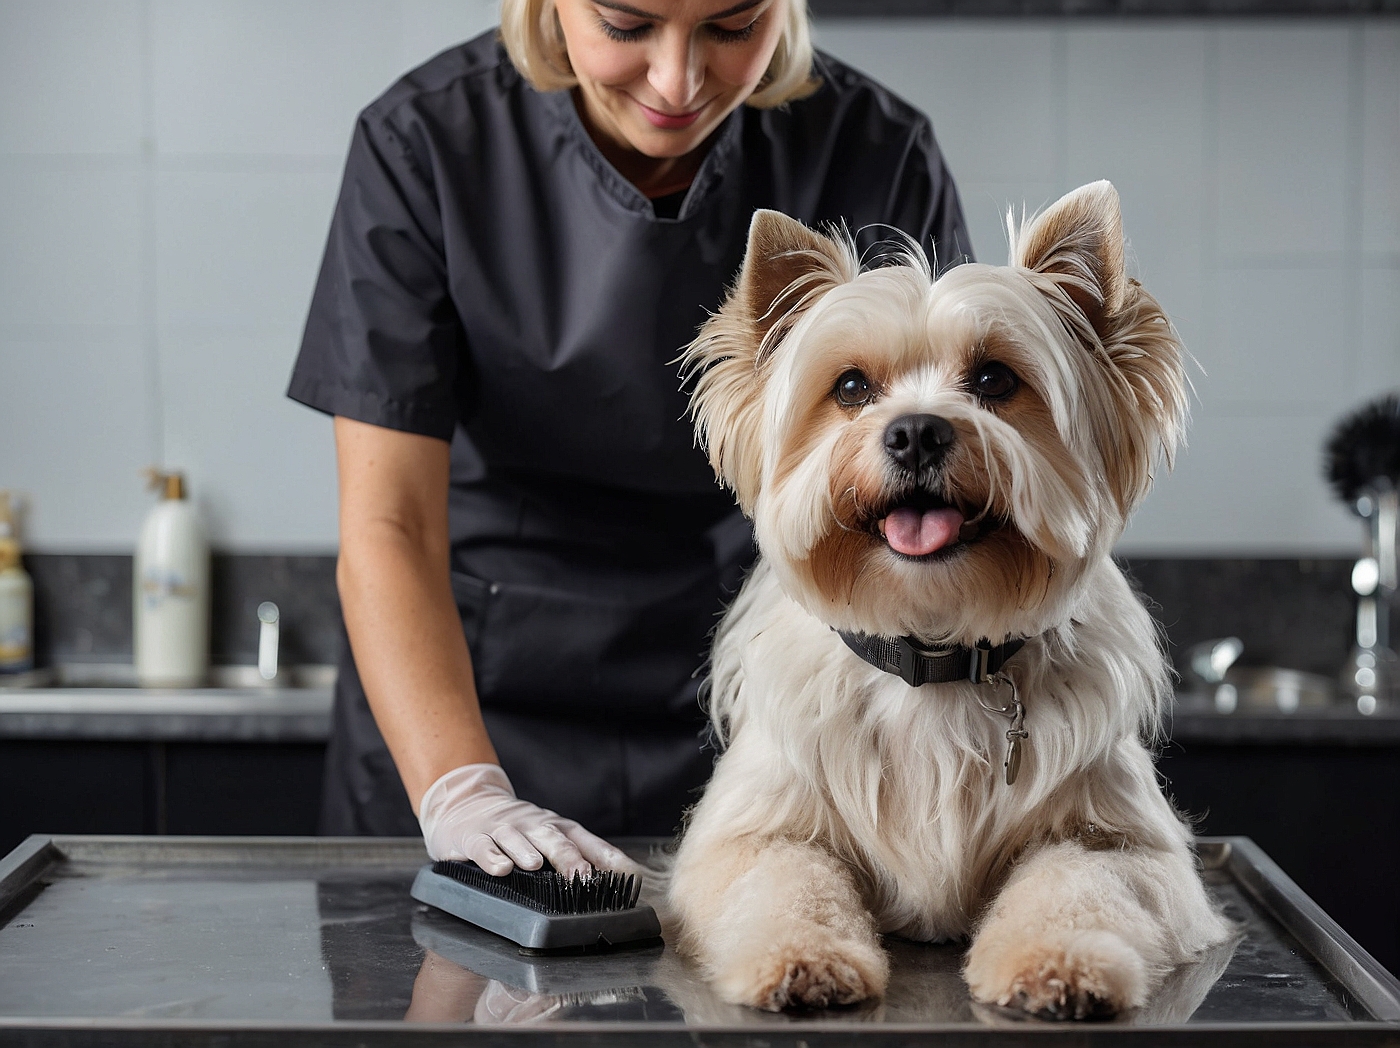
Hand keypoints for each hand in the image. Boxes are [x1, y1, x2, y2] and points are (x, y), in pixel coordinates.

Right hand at [417, 763, 633, 877]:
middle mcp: (535, 825)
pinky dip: (492, 857)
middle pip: (555, 839)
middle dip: (570, 858)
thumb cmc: (519, 828)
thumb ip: (582, 855)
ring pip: (517, 839)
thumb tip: (622, 880)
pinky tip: (500, 868)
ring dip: (527, 851)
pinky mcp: (474, 836)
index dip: (609, 860)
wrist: (468, 801)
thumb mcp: (551, 836)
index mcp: (558, 828)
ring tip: (536, 865)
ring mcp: (504, 829)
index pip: (589, 842)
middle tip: (583, 876)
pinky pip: (483, 847)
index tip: (629, 878)